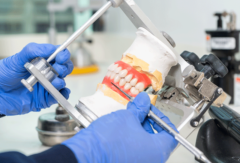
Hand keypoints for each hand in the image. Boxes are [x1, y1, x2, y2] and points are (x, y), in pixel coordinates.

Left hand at [0, 43, 73, 114]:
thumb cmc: (1, 74)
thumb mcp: (16, 58)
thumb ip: (34, 51)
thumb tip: (51, 48)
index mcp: (40, 60)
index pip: (58, 55)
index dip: (63, 55)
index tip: (60, 57)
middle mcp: (45, 72)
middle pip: (64, 68)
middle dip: (64, 67)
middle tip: (57, 68)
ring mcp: (45, 85)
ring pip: (62, 82)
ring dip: (61, 81)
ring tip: (54, 82)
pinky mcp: (43, 98)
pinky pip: (58, 97)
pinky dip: (62, 94)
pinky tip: (59, 92)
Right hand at [63, 92, 177, 162]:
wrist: (88, 152)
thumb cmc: (108, 140)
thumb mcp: (128, 117)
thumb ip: (140, 108)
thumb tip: (144, 101)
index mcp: (157, 151)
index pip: (170, 134)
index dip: (162, 118)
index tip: (152, 111)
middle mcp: (151, 161)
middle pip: (158, 139)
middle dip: (148, 122)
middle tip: (139, 111)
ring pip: (145, 146)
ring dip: (139, 130)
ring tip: (128, 118)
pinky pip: (136, 152)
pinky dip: (132, 140)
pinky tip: (122, 129)